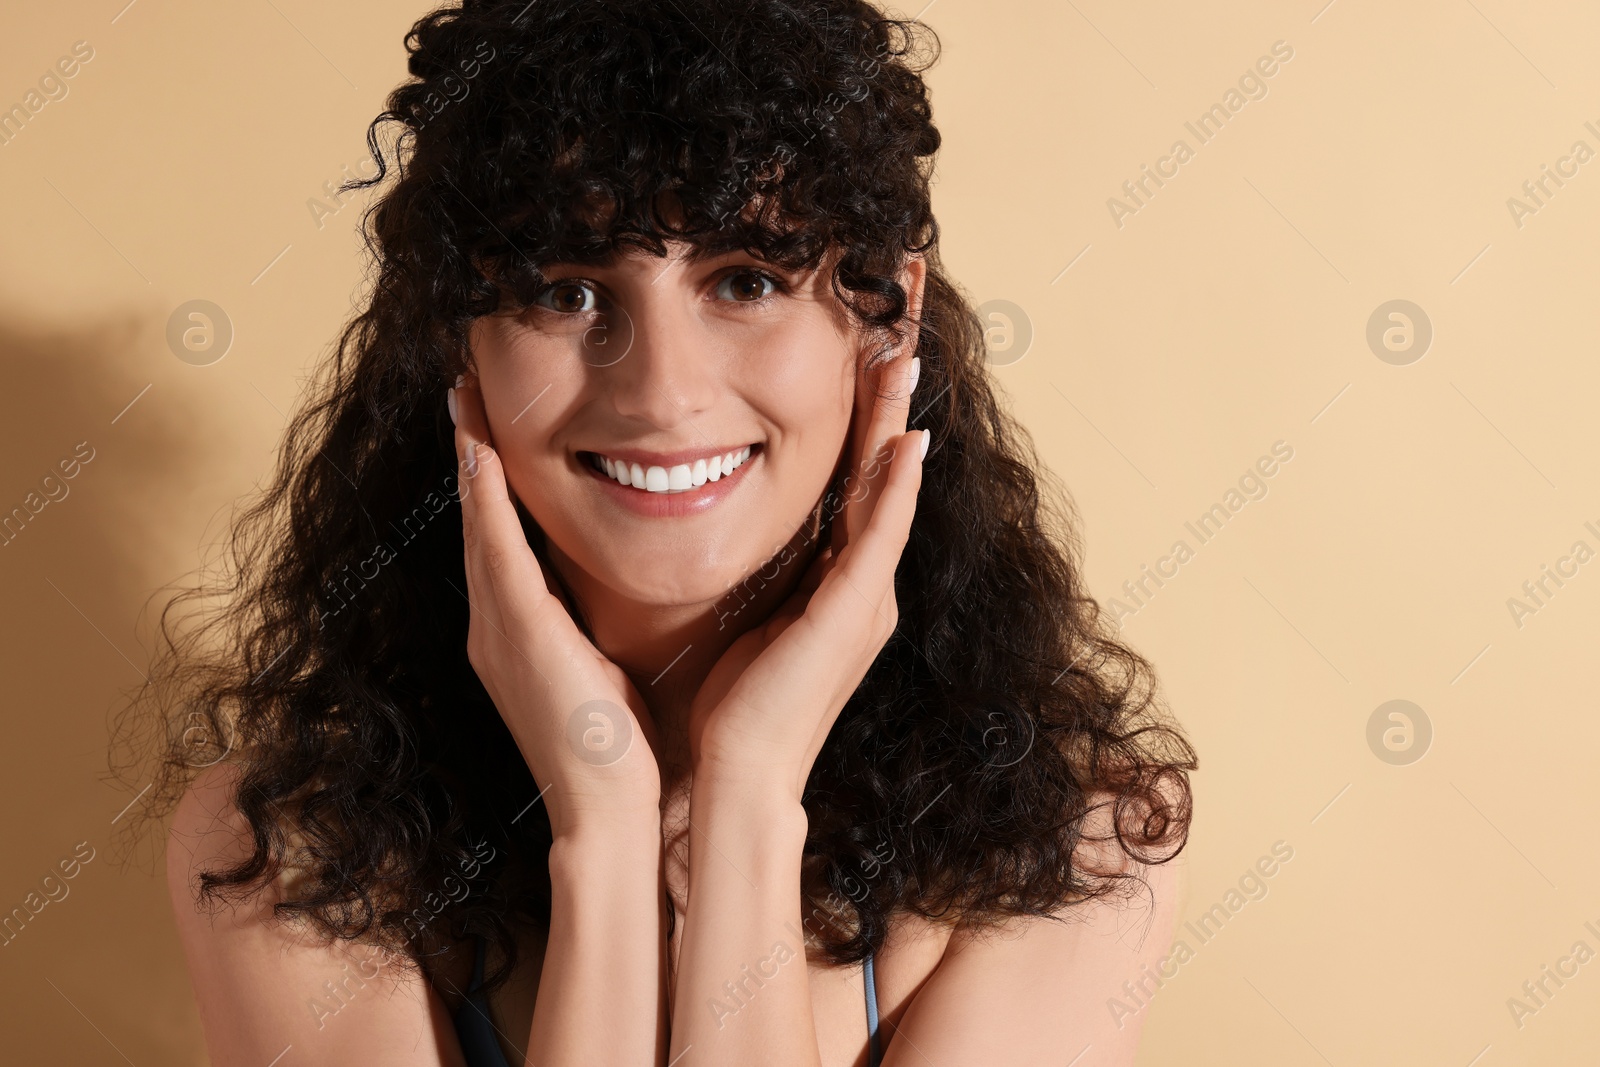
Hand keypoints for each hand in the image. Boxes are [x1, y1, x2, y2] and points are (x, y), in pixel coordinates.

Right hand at [449, 374, 662, 836]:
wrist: (613, 815)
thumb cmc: (623, 752)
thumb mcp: (608, 671)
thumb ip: (602, 627)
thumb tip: (633, 590)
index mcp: (518, 636)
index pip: (502, 542)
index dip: (491, 485)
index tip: (488, 427)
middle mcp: (494, 627)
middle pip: (478, 522)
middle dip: (470, 456)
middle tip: (463, 391)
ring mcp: (496, 630)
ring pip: (479, 525)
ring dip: (471, 459)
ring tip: (464, 398)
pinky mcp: (515, 633)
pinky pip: (496, 550)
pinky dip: (485, 498)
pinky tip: (481, 448)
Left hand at [686, 348, 926, 801]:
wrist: (732, 775)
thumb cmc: (729, 705)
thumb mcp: (744, 615)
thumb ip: (759, 569)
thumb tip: (716, 517)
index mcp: (837, 579)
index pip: (856, 474)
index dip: (864, 407)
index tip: (863, 340)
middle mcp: (865, 582)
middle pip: (886, 466)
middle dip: (891, 392)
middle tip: (901, 319)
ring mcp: (867, 598)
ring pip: (891, 487)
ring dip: (899, 418)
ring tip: (906, 351)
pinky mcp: (855, 615)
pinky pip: (881, 536)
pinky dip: (896, 487)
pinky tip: (907, 439)